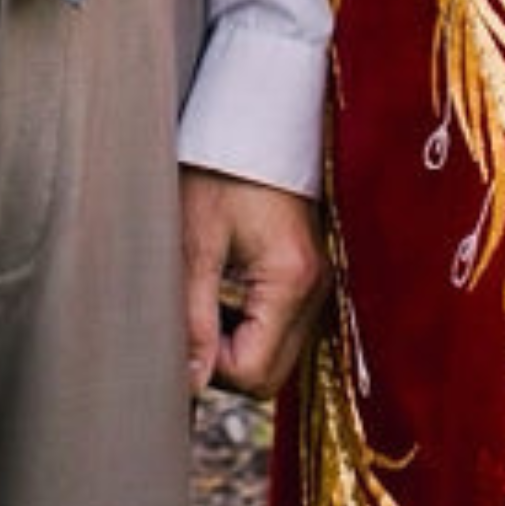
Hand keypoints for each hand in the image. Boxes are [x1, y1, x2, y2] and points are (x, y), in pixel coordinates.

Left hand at [180, 167, 331, 397]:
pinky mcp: (308, 275)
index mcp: (291, 281)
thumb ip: (193, 319)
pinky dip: (250, 324)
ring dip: (238, 343)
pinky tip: (228, 288)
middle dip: (226, 362)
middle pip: (270, 376)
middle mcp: (315, 288)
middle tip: (196, 316)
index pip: (254, 375)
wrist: (253, 123)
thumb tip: (190, 382)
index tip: (188, 329)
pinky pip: (281, 328)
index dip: (211, 366)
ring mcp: (316, 283)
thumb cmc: (222, 171)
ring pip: (276, 355)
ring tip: (211, 294)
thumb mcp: (196, 243)